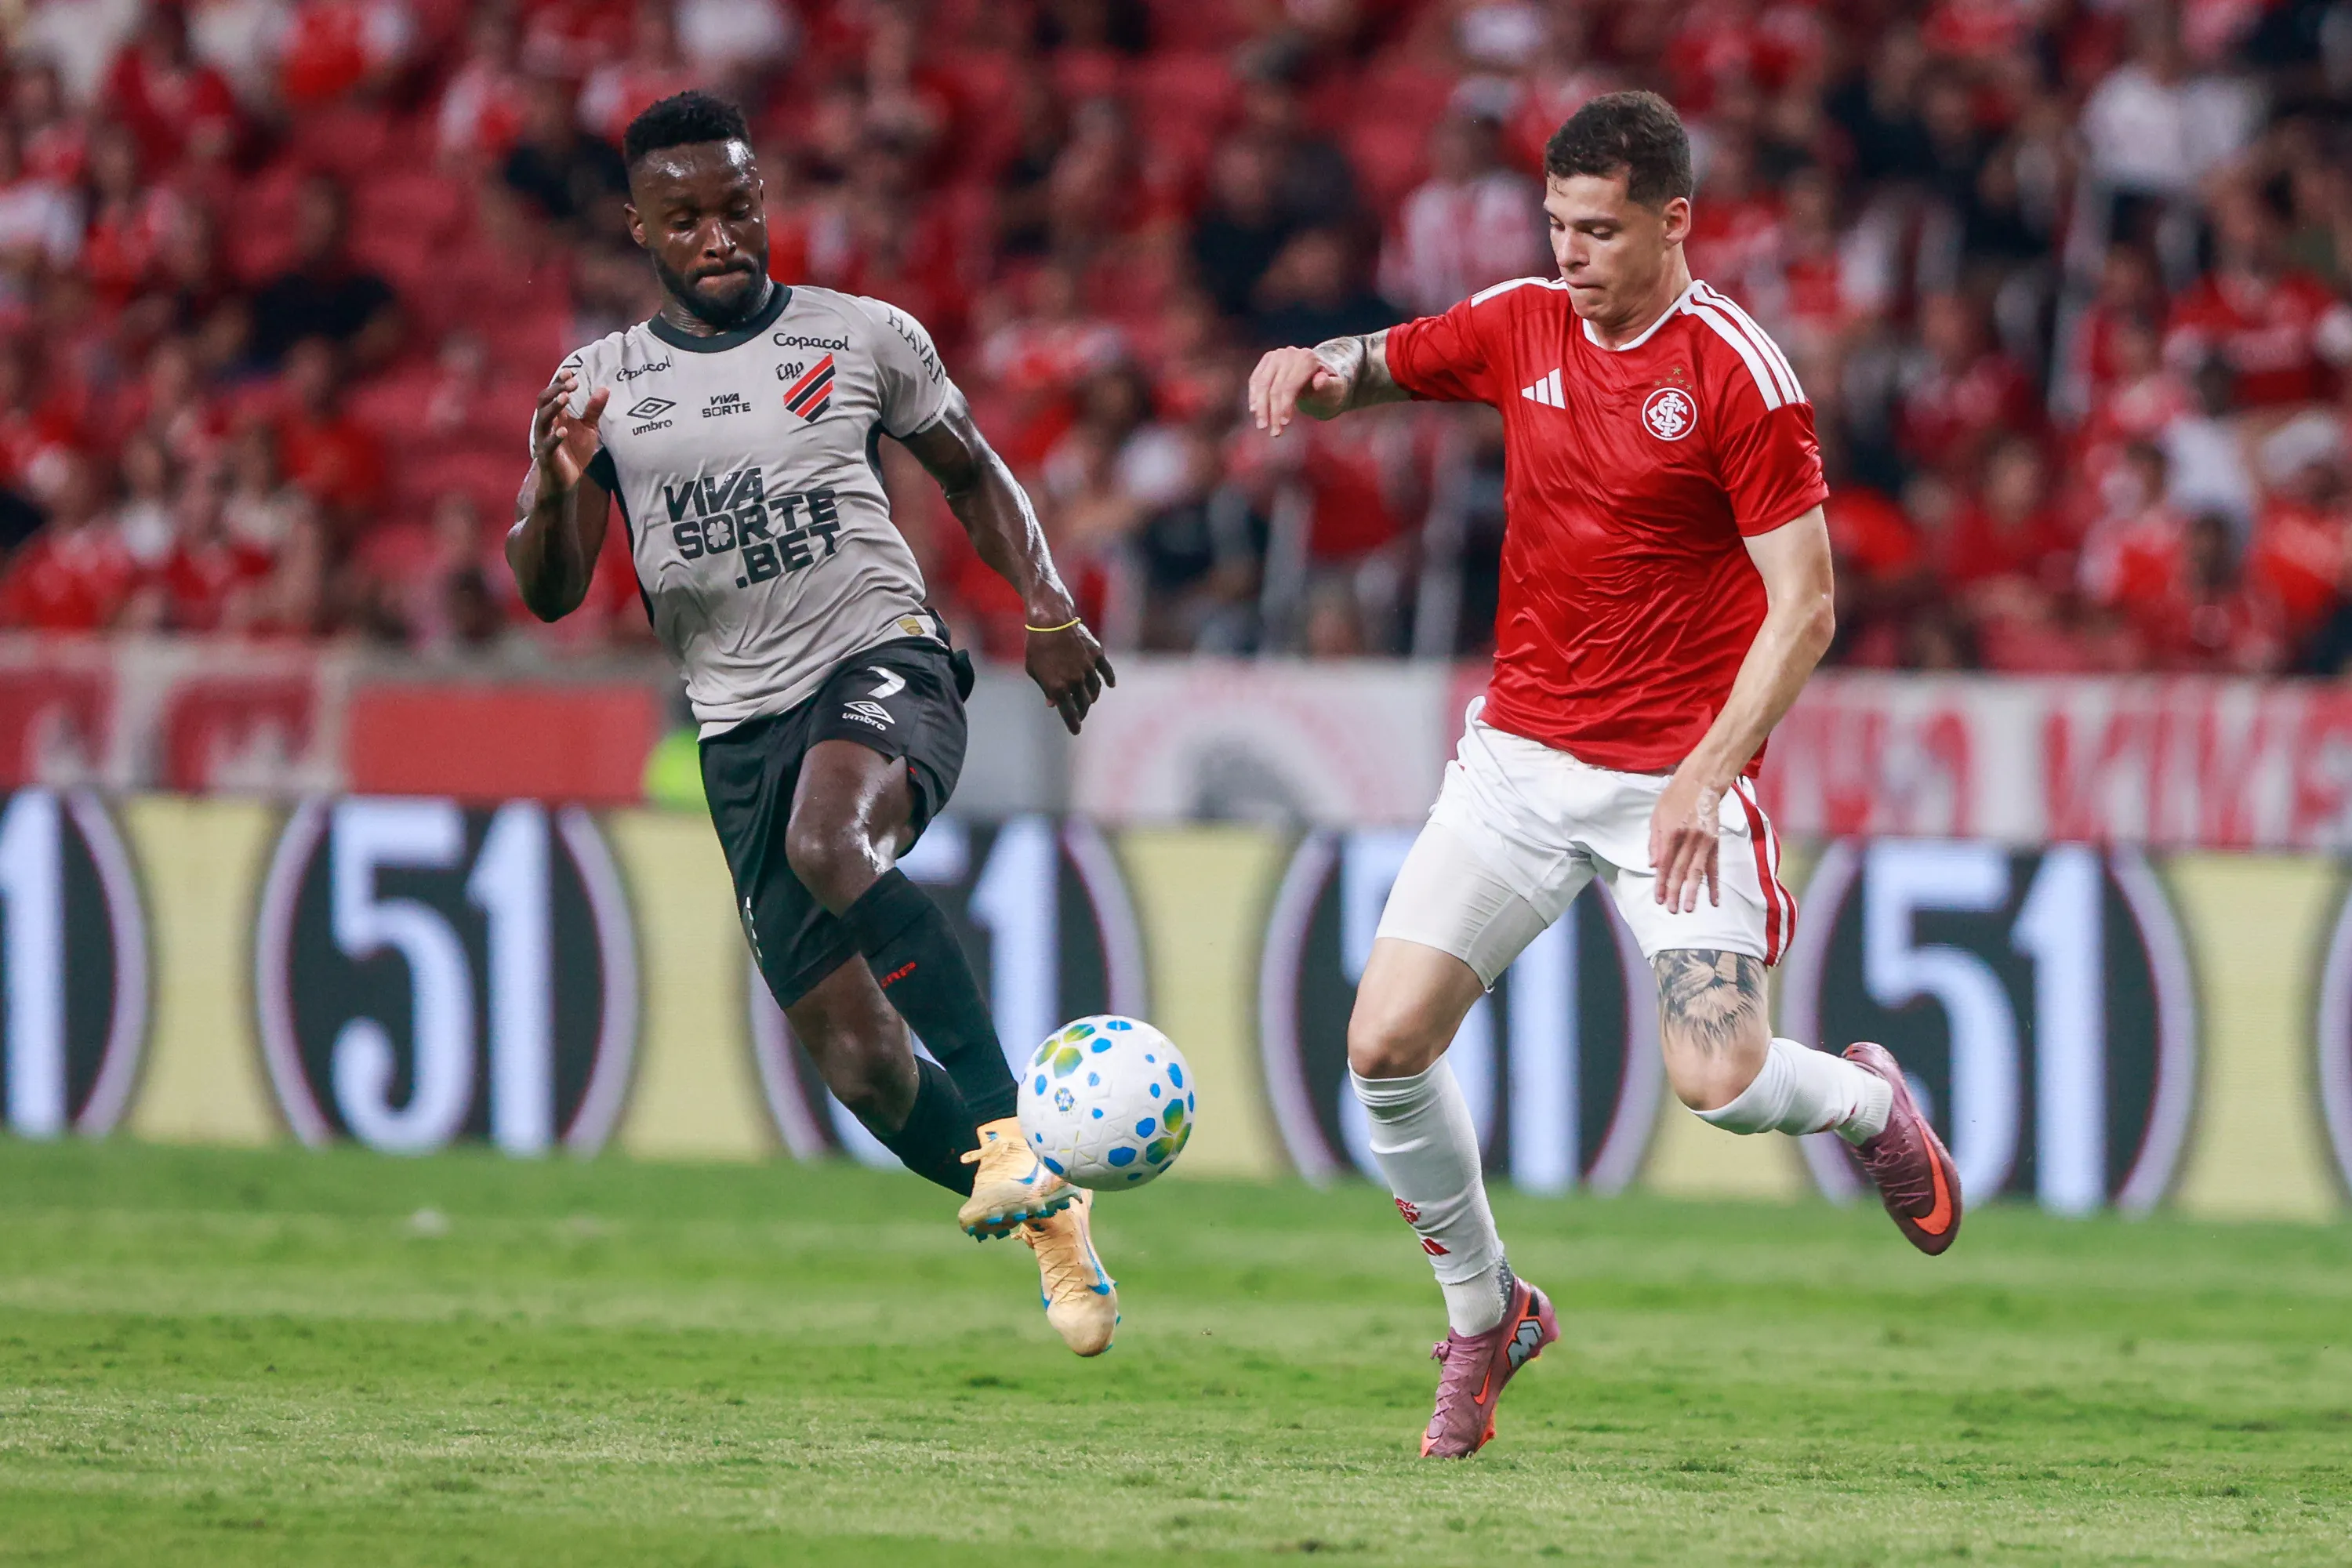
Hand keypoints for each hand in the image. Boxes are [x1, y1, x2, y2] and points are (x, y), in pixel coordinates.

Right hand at [531, 369, 608, 499]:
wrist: (566, 479)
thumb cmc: (575, 450)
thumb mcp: (589, 428)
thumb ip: (594, 409)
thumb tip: (605, 388)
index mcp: (556, 415)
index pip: (553, 393)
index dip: (559, 382)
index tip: (571, 373)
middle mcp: (547, 424)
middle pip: (544, 401)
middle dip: (556, 390)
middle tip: (571, 383)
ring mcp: (544, 439)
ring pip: (542, 419)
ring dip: (553, 407)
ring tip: (565, 398)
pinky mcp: (547, 456)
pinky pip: (548, 444)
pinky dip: (555, 437)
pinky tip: (563, 430)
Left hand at [1026, 620, 1115, 734]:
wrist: (1050, 620)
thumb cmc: (1036, 646)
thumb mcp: (1034, 671)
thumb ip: (1046, 688)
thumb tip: (1052, 704)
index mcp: (1058, 688)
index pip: (1069, 714)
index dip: (1073, 724)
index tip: (1076, 731)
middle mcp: (1075, 681)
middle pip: (1083, 703)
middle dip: (1081, 712)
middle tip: (1079, 715)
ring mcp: (1088, 667)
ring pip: (1095, 689)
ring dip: (1092, 697)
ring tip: (1089, 700)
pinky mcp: (1096, 654)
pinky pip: (1106, 671)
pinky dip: (1108, 679)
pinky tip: (1110, 685)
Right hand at [1247, 346, 1347, 435]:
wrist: (1318, 373)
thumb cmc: (1328, 386)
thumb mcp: (1333, 388)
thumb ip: (1327, 385)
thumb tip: (1320, 380)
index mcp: (1307, 358)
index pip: (1290, 386)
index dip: (1285, 406)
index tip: (1285, 424)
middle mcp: (1290, 353)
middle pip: (1275, 387)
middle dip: (1273, 412)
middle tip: (1275, 433)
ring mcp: (1277, 355)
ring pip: (1262, 384)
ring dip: (1260, 407)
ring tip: (1262, 426)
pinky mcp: (1267, 359)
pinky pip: (1256, 379)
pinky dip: (1254, 396)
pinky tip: (1255, 411)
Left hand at [1647, 766, 1723, 914]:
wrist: (1702, 783)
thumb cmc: (1674, 798)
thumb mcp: (1657, 816)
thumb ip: (1655, 842)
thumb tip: (1653, 866)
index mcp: (1671, 832)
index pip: (1665, 864)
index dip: (1662, 883)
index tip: (1659, 899)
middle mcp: (1688, 838)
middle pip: (1680, 870)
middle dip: (1675, 892)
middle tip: (1672, 910)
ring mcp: (1704, 841)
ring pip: (1697, 871)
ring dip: (1693, 892)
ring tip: (1688, 909)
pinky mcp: (1715, 842)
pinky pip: (1714, 867)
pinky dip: (1714, 884)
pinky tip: (1714, 899)